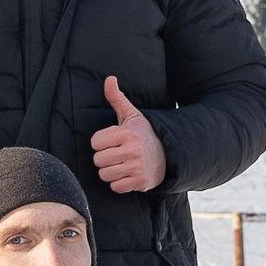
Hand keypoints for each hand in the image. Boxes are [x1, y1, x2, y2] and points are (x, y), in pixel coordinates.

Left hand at [90, 75, 166, 193]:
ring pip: (104, 175)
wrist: (170, 154)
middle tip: (119, 154)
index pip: (95, 142)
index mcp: (127, 133)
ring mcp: (137, 167)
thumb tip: (109, 78)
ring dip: (111, 171)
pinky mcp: (140, 182)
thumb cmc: (144, 134)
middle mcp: (133, 150)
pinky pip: (115, 187)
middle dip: (105, 158)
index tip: (113, 141)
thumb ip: (117, 98)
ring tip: (123, 163)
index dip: (101, 142)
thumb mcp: (132, 116)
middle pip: (98, 160)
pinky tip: (129, 174)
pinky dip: (120, 183)